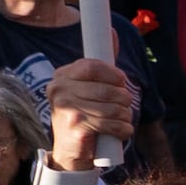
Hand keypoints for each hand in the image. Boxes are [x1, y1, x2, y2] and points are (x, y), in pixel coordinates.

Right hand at [42, 56, 138, 170]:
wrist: (71, 152)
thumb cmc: (85, 116)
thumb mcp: (88, 88)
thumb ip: (100, 65)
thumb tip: (112, 32)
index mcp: (61, 77)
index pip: (92, 66)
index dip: (114, 74)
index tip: (121, 82)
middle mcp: (59, 91)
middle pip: (108, 89)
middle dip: (124, 99)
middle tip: (123, 107)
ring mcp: (66, 109)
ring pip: (114, 108)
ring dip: (125, 116)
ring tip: (121, 120)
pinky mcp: (76, 127)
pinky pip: (113, 124)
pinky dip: (124, 129)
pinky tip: (119, 131)